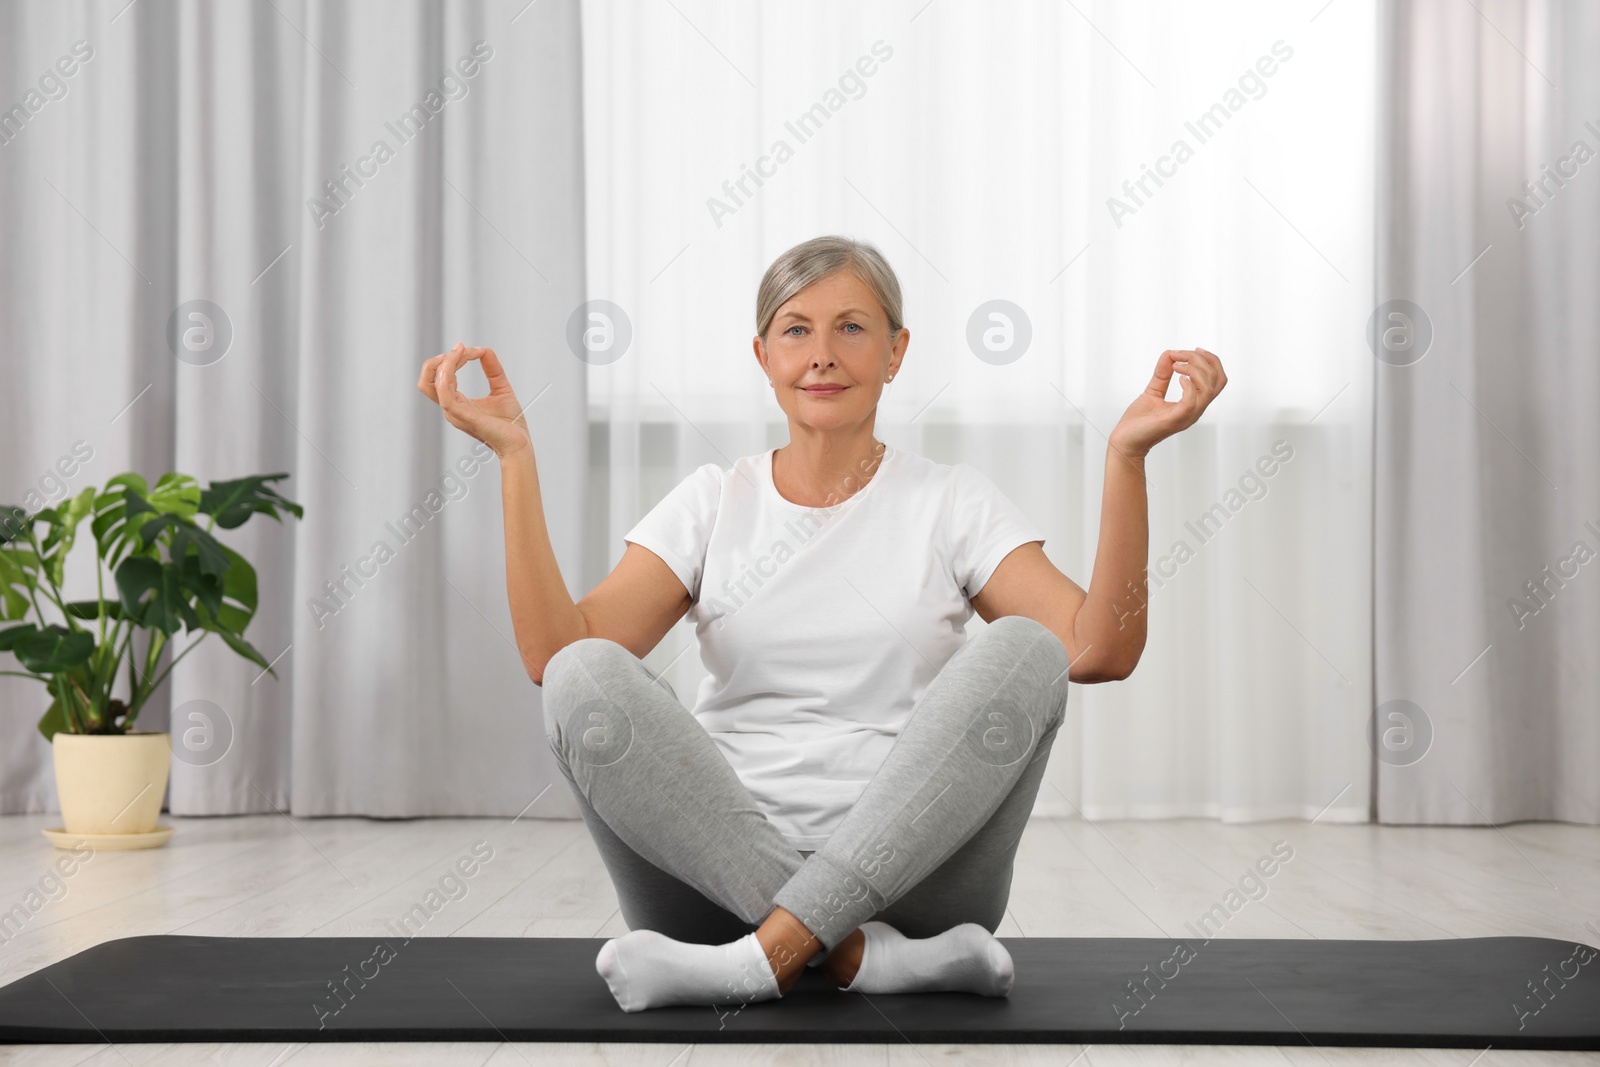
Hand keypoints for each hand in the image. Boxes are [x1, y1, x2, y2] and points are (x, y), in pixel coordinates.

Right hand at [418, 343, 531, 458]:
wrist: (520, 444)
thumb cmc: (511, 424)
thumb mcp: (501, 387)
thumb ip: (492, 369)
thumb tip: (484, 350)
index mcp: (457, 402)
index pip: (440, 377)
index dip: (451, 359)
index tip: (472, 350)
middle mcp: (452, 408)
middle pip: (427, 380)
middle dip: (439, 360)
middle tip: (460, 348)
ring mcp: (455, 413)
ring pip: (434, 383)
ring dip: (447, 361)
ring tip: (462, 350)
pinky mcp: (463, 415)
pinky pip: (445, 393)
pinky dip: (448, 373)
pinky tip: (459, 360)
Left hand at [1109, 347, 1226, 458]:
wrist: (1124, 441)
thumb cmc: (1138, 421)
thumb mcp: (1153, 391)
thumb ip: (1162, 374)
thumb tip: (1169, 353)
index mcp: (1193, 403)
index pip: (1218, 380)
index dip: (1211, 361)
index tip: (1193, 350)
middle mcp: (1195, 410)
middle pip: (1218, 380)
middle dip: (1203, 360)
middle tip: (1180, 355)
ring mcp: (1187, 416)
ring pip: (1208, 389)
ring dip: (1194, 369)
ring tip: (1175, 365)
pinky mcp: (1175, 420)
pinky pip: (1192, 401)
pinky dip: (1188, 384)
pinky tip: (1177, 377)